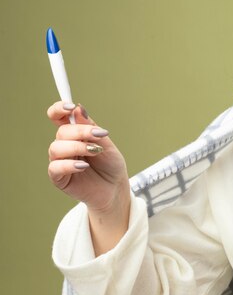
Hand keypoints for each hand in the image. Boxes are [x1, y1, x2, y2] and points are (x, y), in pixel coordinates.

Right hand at [47, 101, 129, 253]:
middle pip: (61, 131)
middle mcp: (65, 146)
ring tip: (95, 151)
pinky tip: (84, 165)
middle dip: (80, 131)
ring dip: (77, 147)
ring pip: (56, 148)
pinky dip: (69, 164)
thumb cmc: (111, 165)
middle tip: (99, 136)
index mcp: (74, 134)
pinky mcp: (59, 178)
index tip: (69, 106)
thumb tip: (79, 109)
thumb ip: (91, 128)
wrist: (116, 188)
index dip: (59, 109)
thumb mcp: (106, 143)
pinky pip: (55, 168)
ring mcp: (60, 161)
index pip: (58, 117)